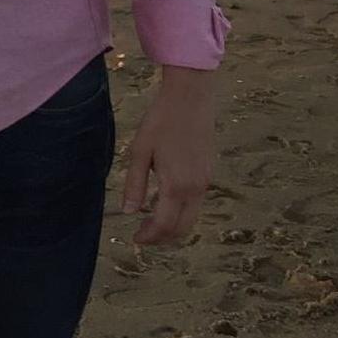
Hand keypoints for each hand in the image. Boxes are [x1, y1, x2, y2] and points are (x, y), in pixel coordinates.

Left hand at [119, 67, 215, 244]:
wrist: (191, 99)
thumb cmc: (161, 121)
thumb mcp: (140, 151)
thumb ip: (135, 184)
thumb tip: (128, 211)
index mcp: (176, 185)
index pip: (164, 225)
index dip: (149, 237)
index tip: (135, 239)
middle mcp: (195, 189)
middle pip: (182, 228)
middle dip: (162, 238)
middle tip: (143, 236)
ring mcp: (205, 182)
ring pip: (192, 218)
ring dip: (173, 227)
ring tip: (151, 222)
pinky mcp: (208, 174)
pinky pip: (196, 204)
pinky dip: (182, 213)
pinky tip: (165, 203)